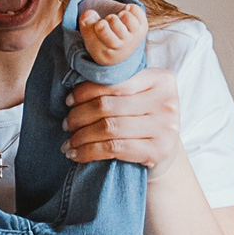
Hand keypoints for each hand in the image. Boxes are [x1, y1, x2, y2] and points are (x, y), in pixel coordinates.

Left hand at [63, 65, 181, 172]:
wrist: (163, 153)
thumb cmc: (142, 120)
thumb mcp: (136, 98)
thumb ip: (116, 87)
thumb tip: (72, 86)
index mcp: (161, 79)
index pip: (114, 81)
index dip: (85, 91)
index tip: (68, 102)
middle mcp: (167, 101)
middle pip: (108, 105)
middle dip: (79, 116)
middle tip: (67, 125)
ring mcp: (166, 127)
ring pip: (108, 127)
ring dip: (81, 136)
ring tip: (69, 142)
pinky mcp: (159, 150)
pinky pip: (113, 148)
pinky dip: (89, 152)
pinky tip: (76, 155)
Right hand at [76, 0, 147, 67]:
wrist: (120, 46)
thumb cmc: (101, 40)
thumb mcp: (89, 36)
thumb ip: (85, 25)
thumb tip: (88, 14)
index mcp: (108, 53)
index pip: (102, 31)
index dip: (98, 24)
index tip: (98, 24)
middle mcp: (123, 47)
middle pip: (115, 24)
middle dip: (109, 18)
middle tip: (107, 22)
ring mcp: (134, 37)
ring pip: (128, 18)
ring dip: (121, 14)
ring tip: (117, 19)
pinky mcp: (143, 28)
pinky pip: (138, 12)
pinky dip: (131, 9)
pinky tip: (126, 14)